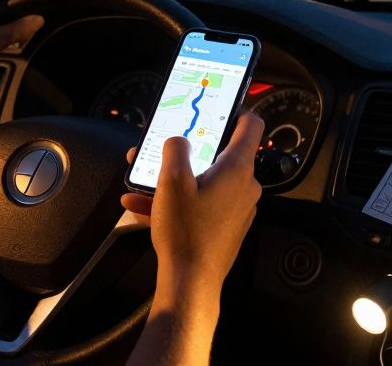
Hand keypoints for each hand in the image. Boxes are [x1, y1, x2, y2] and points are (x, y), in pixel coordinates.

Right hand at [121, 112, 264, 292]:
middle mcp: (244, 186)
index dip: (235, 110)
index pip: (250, 125)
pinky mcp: (226, 226)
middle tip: (160, 150)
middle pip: (220, 154)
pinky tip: (143, 206)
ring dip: (174, 179)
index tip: (216, 108)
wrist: (190, 282)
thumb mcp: (171, 181)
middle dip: (186, 151)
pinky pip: (202, 204)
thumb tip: (178, 140)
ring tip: (140, 183)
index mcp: (237, 169)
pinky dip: (178, 201)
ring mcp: (237, 208)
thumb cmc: (185, 231)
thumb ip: (174, 149)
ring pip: (205, 181)